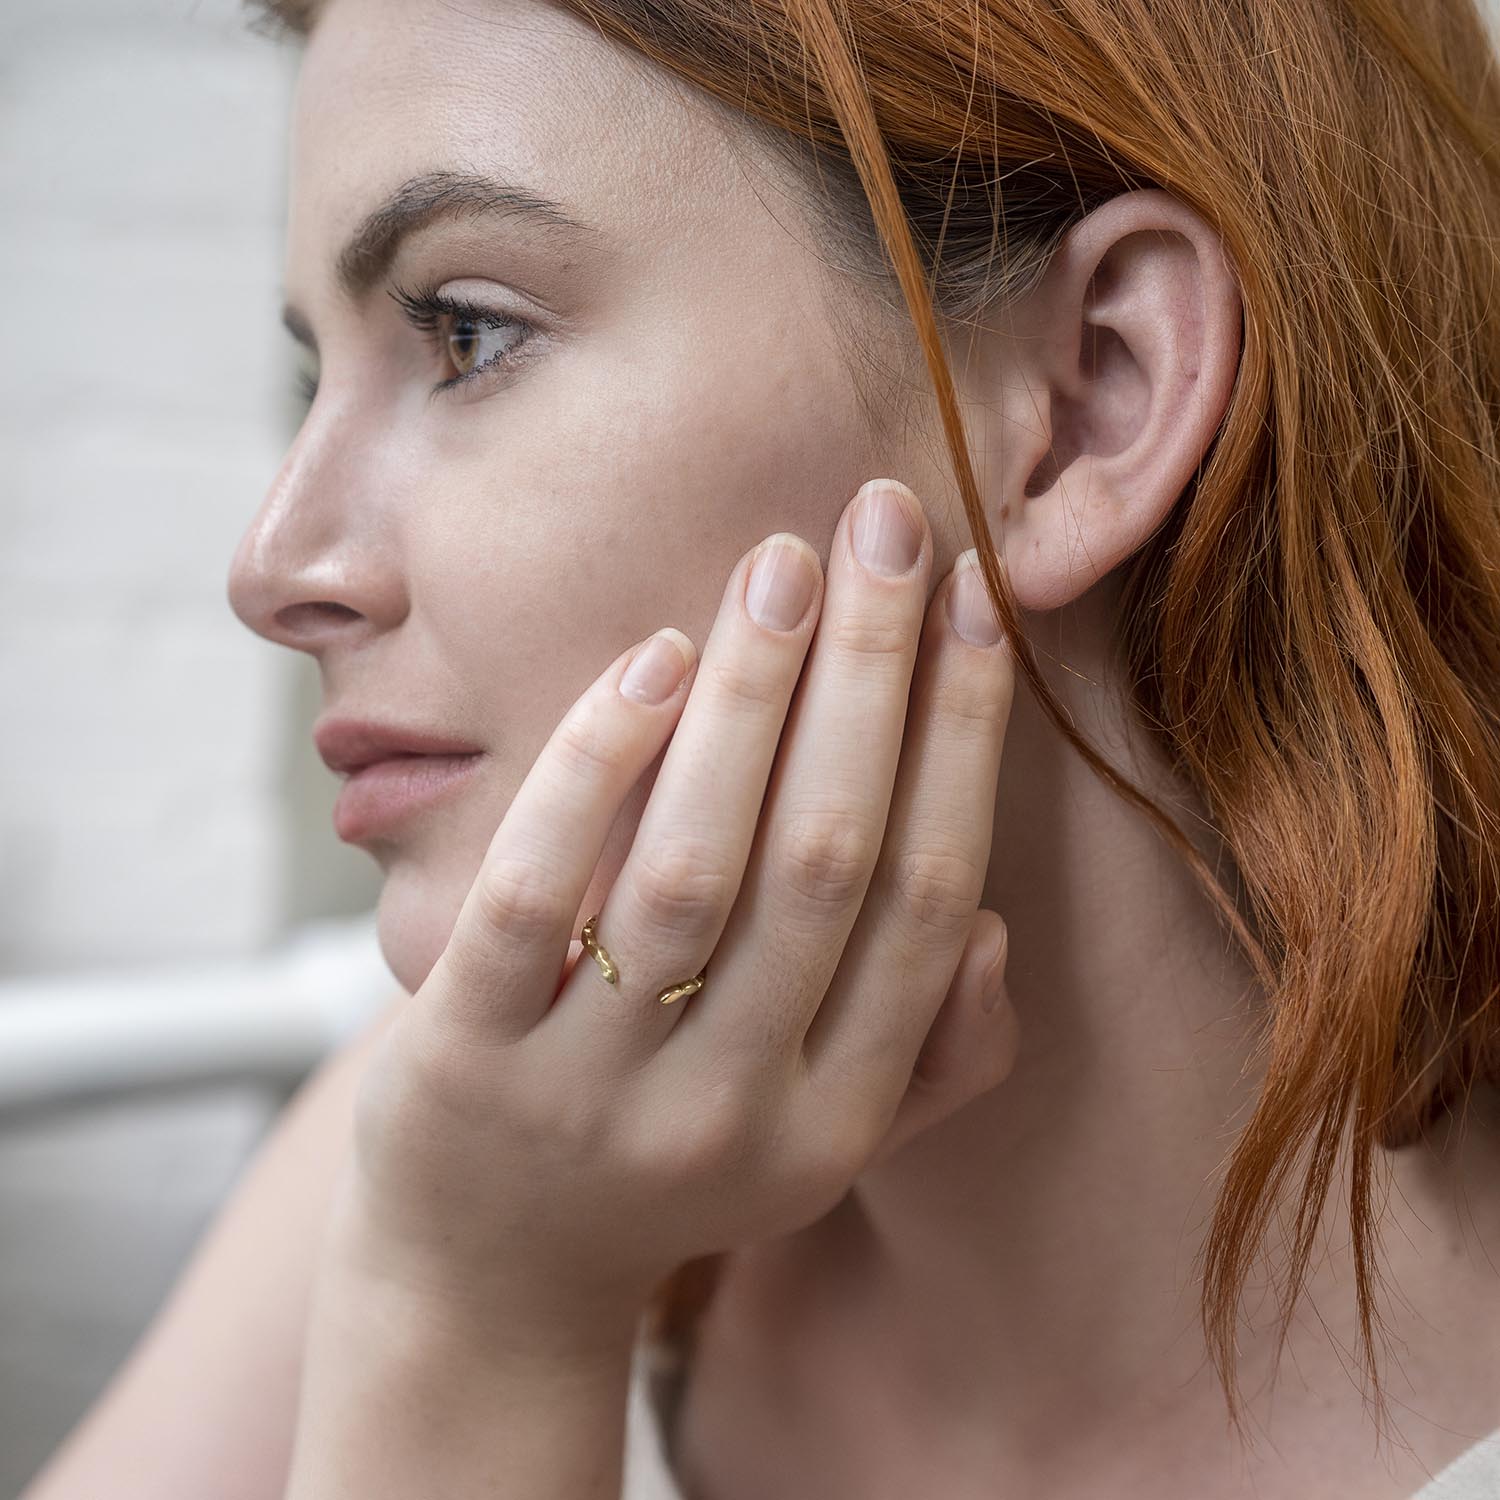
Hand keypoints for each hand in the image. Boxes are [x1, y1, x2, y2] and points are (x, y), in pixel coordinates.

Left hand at [338, 477, 1018, 1355]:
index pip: (927, 895)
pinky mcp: (465, 1066)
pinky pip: (534, 896)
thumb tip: (987, 926)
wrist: (485, 1287)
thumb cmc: (664, 1172)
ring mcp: (592, 1094)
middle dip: (872, 673)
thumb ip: (929, 1059)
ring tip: (778, 566)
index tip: (971, 601)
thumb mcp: (815, 1146)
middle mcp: (732, 1113)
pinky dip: (595, 767)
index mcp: (835, 1118)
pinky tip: (646, 660)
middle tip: (887, 524)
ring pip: (694, 867)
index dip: (959, 736)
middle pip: (829, 859)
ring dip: (750, 698)